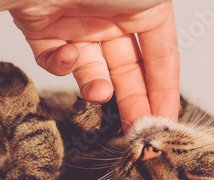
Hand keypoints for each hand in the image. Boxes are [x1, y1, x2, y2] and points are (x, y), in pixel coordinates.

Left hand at [10, 0, 179, 130]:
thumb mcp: (151, 1)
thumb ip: (162, 32)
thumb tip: (169, 58)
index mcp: (144, 10)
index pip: (161, 59)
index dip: (165, 92)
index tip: (166, 123)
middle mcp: (112, 19)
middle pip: (128, 72)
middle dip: (134, 103)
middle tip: (137, 133)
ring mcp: (78, 27)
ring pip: (92, 72)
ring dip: (97, 88)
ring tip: (98, 93)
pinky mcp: (44, 32)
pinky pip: (56, 62)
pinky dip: (61, 66)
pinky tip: (66, 54)